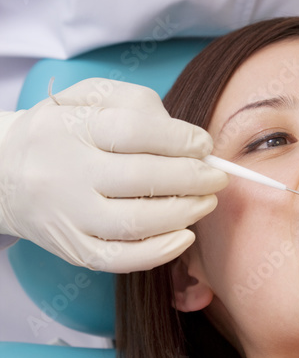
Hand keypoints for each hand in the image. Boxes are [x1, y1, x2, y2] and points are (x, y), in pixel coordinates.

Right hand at [0, 79, 227, 271]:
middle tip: (217, 176)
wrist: (3, 172)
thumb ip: (138, 104)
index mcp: (70, 128)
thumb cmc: (63, 129)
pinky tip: (184, 236)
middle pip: (140, 178)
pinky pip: (119, 259)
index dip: (178, 139)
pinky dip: (158, 252)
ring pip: (134, 222)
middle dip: (191, 178)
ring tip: (206, 201)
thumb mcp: (89, 98)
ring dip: (183, 213)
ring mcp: (68, 216)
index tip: (204, 144)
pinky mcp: (73, 249)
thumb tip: (188, 137)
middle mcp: (66, 174)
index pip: (132, 131)